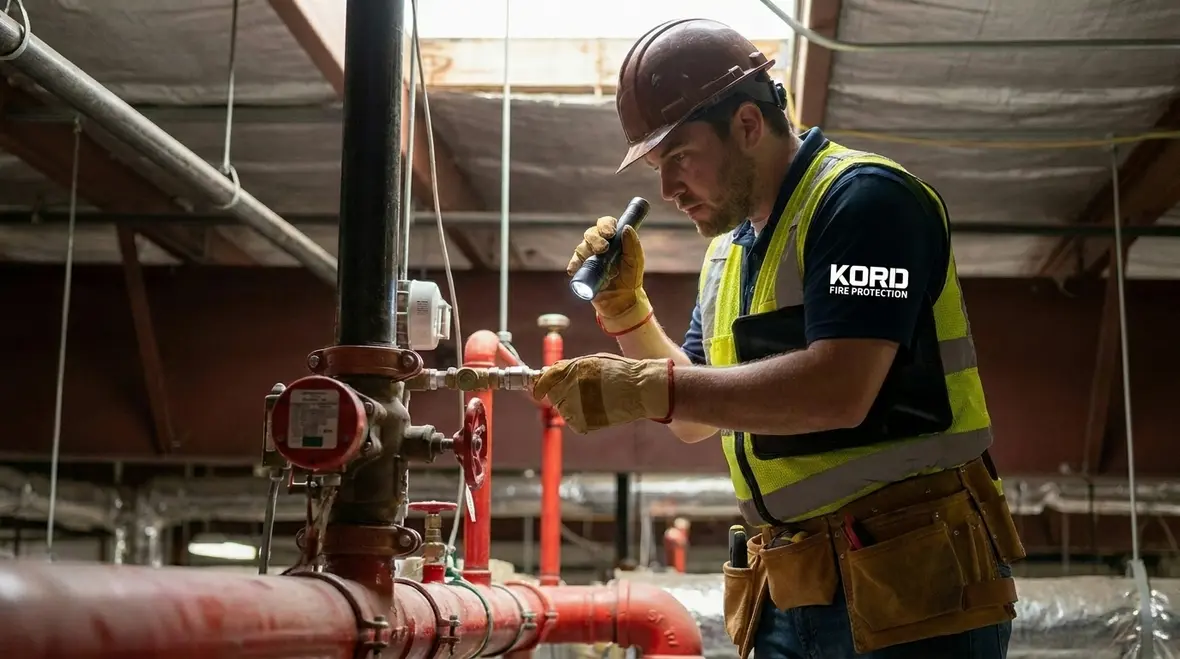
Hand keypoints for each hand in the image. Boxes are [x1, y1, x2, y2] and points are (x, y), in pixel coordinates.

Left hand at [531, 353, 673, 433]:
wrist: (641, 389)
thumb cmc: (621, 372)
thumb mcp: (594, 361)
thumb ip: (569, 367)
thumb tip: (547, 372)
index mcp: (574, 368)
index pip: (544, 379)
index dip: (539, 385)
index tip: (536, 390)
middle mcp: (572, 386)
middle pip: (552, 396)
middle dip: (561, 395)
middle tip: (582, 393)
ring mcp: (577, 406)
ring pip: (562, 410)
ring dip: (572, 407)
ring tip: (594, 401)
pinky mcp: (583, 422)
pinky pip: (574, 422)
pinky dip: (581, 419)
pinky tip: (597, 411)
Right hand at [567, 216, 652, 334]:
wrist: (622, 299)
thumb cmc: (631, 277)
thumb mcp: (635, 260)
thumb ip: (632, 244)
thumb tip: (626, 227)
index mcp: (613, 239)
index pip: (605, 224)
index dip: (605, 225)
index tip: (610, 233)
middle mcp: (599, 245)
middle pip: (591, 233)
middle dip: (595, 239)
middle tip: (603, 249)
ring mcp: (589, 257)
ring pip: (581, 246)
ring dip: (587, 252)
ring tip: (597, 264)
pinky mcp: (582, 269)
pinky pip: (574, 263)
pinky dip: (573, 264)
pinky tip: (574, 269)